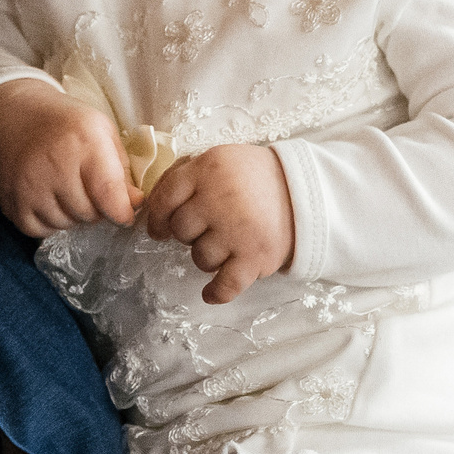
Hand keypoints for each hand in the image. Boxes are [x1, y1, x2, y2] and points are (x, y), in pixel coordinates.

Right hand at [0, 79, 137, 235]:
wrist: (16, 119)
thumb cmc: (67, 126)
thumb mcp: (102, 132)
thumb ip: (122, 169)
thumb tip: (135, 204)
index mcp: (84, 141)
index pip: (107, 192)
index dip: (121, 212)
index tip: (126, 213)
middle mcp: (54, 164)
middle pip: (89, 214)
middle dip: (96, 208)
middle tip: (89, 188)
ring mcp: (28, 185)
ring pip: (66, 224)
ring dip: (73, 215)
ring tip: (66, 189)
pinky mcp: (11, 202)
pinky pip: (41, 230)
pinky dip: (49, 221)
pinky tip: (48, 198)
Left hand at [138, 143, 293, 302]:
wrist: (304, 192)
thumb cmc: (254, 177)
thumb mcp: (219, 159)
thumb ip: (185, 175)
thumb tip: (150, 206)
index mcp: (208, 169)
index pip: (165, 198)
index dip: (157, 217)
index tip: (160, 229)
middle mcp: (220, 198)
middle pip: (180, 231)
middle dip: (189, 234)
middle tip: (210, 228)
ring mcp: (237, 230)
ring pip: (200, 258)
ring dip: (208, 256)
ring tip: (228, 244)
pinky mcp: (255, 258)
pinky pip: (225, 286)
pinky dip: (216, 293)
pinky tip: (210, 293)